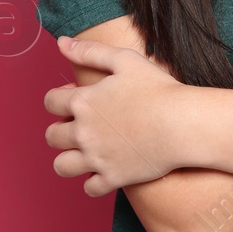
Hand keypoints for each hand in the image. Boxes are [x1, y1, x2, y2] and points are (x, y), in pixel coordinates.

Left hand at [44, 36, 188, 196]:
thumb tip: (61, 43)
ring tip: (83, 153)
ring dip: (68, 159)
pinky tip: (105, 169)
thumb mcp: (124, 60)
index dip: (59, 99)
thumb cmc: (157, 89)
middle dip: (59, 130)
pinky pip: (89, 188)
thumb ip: (89, 51)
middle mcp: (82, 132)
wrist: (182, 124)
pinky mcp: (113, 178)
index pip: (50, 102)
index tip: (75, 99)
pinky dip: (93, 181)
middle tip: (79, 127)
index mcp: (82, 102)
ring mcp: (96, 158)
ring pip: (62, 166)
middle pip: (51, 136)